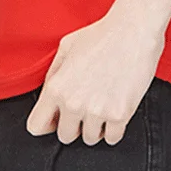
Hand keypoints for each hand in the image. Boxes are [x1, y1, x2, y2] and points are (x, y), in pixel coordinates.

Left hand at [26, 5, 164, 145]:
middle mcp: (73, 103)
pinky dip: (113, 129)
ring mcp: (96, 111)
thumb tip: (48, 96)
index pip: (37, 127)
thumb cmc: (101, 35)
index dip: (47, 124)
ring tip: (102, 105)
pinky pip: (111, 138)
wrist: (133, 31)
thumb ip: (54, 75)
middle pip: (65, 136)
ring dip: (94, 127)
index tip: (56, 119)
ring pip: (89, 139)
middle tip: (84, 108)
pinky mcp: (119, 115)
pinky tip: (114, 111)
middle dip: (73, 125)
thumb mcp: (66, 48)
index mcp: (56, 87)